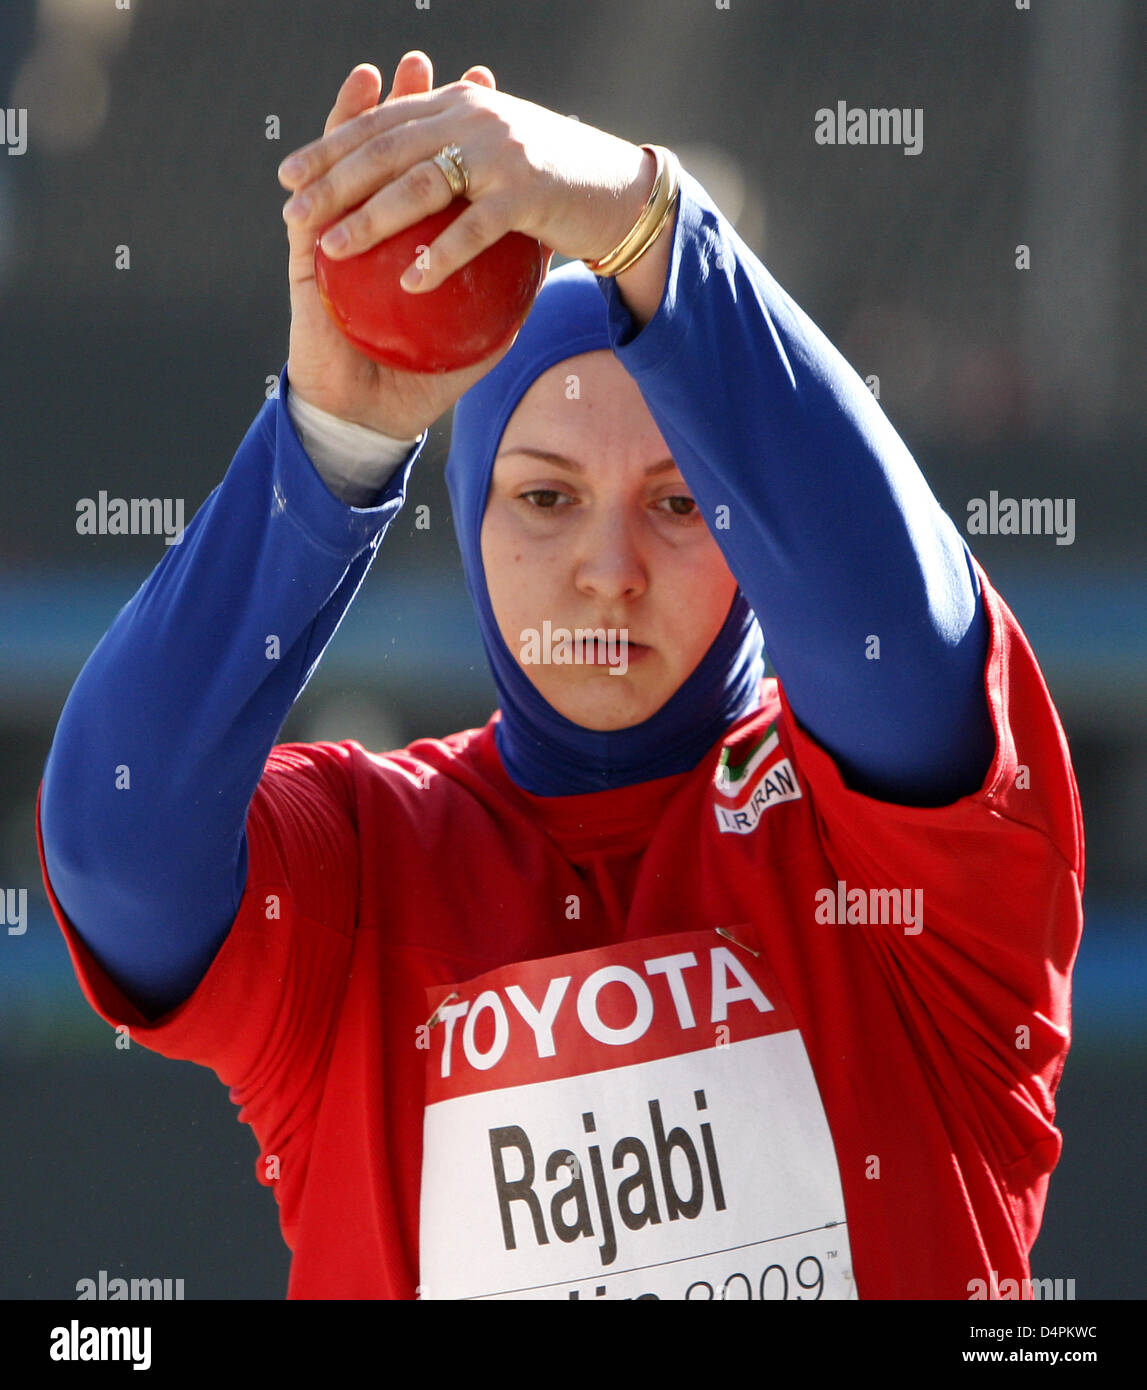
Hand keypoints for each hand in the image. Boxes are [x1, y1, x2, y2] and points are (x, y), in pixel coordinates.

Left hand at [278, 52, 658, 341]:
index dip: (329, 146)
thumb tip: (397, 177)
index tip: (289, 175)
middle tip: (295, 215)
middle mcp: (473, 118)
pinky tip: (409, 280)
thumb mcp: (497, 159)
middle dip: (333, 182)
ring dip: (371, 216)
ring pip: (420, 182)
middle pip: (386, 149)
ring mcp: (500, 154)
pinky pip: (472, 228)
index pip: (380, 124)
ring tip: (334, 247)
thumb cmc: (556, 186)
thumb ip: (450, 157)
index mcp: (457, 107)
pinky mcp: (527, 194)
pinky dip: (439, 255)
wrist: (622, 194)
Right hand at [281, 55, 545, 438]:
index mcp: (413, 247)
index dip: (455, 131)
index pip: (436, 177)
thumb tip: (548, 251)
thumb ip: (507, 294)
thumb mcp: (478, 336)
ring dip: (370, 113)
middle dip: (412, 104)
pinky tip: (343, 117)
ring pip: (353, 163)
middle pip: (395, 155)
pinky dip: (329, 151)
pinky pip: (320, 194)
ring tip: (391, 69)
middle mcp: (378, 235)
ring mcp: (341, 239)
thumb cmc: (420, 381)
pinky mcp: (311, 255)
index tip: (482, 86)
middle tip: (430, 61)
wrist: (371, 418)